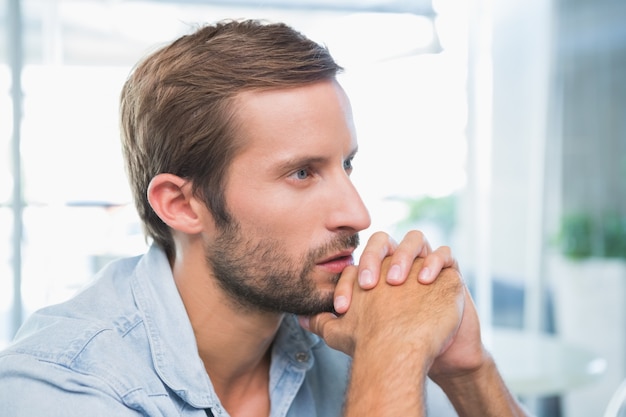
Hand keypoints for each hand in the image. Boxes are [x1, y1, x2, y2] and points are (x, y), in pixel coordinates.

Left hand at [302, 257, 464, 358]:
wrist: (429, 356)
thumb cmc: (391, 342)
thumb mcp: (354, 334)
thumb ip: (326, 324)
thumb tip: (299, 318)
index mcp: (374, 270)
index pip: (358, 261)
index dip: (347, 281)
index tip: (342, 308)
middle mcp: (397, 262)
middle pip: (383, 241)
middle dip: (373, 257)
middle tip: (369, 284)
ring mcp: (423, 264)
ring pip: (414, 239)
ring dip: (403, 256)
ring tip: (396, 280)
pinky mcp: (449, 272)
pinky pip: (445, 254)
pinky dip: (434, 262)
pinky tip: (424, 280)